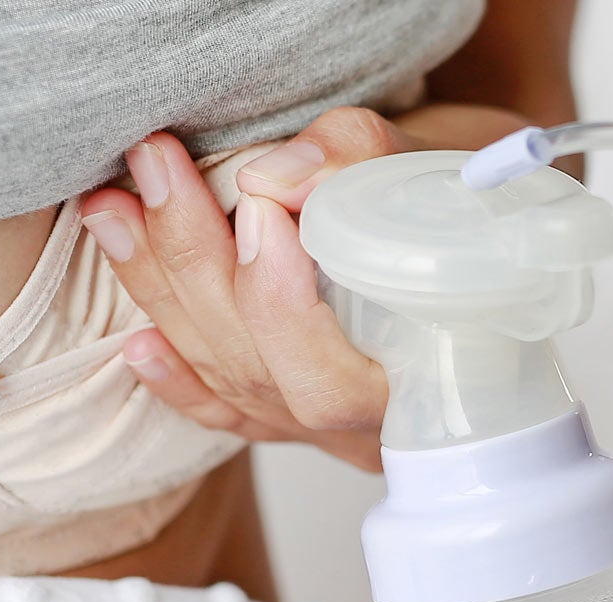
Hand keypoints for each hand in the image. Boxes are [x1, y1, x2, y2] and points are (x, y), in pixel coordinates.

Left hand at [78, 105, 529, 470]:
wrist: (498, 236)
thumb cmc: (475, 205)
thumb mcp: (444, 162)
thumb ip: (358, 161)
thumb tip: (274, 177)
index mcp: (435, 385)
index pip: (336, 379)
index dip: (283, 304)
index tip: (260, 204)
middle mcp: (380, 423)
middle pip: (267, 373)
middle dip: (199, 268)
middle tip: (159, 171)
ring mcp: (339, 430)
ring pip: (236, 384)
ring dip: (164, 295)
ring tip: (114, 207)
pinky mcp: (307, 421)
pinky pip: (234, 419)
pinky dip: (182, 383)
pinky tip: (137, 343)